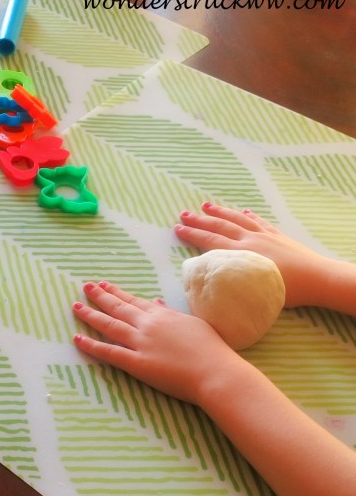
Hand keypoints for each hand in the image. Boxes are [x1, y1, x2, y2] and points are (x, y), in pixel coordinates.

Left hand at [71, 281, 247, 405]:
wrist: (216, 372)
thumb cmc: (212, 350)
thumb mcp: (193, 324)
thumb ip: (171, 313)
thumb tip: (157, 302)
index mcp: (163, 315)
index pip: (134, 301)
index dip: (117, 293)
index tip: (103, 285)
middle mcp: (148, 325)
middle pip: (118, 307)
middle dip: (100, 296)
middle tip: (85, 287)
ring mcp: (141, 343)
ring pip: (109, 325)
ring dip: (91, 315)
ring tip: (76, 306)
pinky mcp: (137, 363)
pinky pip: (109, 352)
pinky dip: (91, 345)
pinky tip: (77, 339)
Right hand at [175, 202, 334, 307]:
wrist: (318, 279)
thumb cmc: (287, 290)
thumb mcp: (253, 291)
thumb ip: (230, 285)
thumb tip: (209, 285)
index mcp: (242, 254)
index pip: (211, 241)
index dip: (193, 234)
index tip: (177, 228)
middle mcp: (251, 240)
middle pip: (221, 227)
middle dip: (200, 220)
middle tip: (184, 214)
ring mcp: (265, 236)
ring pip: (238, 220)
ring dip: (221, 212)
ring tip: (206, 205)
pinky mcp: (278, 236)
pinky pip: (259, 221)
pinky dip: (249, 215)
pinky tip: (243, 210)